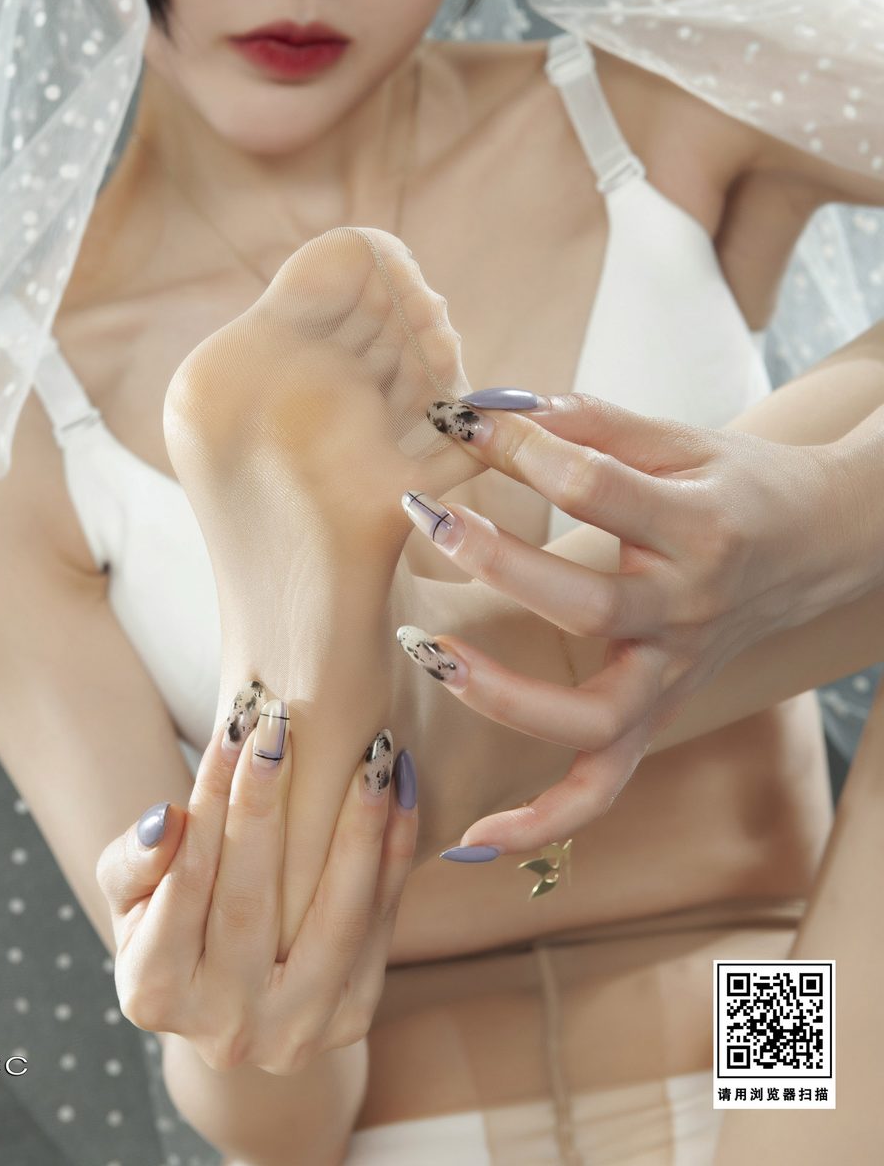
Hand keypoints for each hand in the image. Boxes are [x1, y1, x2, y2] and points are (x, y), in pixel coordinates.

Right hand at [94, 702, 417, 1075]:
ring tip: (371, 756)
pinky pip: (379, 930)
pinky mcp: (350, 1019)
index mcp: (152, 993)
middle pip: (249, 902)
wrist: (231, 995)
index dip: (209, 800)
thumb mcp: (130, 891)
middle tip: (283, 725)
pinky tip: (401, 794)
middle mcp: (224, 1028)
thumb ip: (132, 861)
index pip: (184, 880)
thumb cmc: (170, 918)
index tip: (234, 727)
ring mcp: (293, 1032)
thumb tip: (167, 822)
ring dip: (356, 830)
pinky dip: (394, 858)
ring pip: (333, 921)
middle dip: (266, 804)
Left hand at [401, 390, 853, 855]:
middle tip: (425, 515)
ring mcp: (675, 675)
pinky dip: (544, 822)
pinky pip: (604, 787)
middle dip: (499, 561)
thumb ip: (589, 424)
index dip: (522, 450)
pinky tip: (474, 840)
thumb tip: (492, 406)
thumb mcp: (678, 439)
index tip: (456, 422)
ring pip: (593, 718)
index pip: (597, 490)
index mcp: (697, 528)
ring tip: (428, 650)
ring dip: (504, 697)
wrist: (819, 545)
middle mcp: (689, 610)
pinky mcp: (660, 714)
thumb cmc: (735, 484)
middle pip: (589, 605)